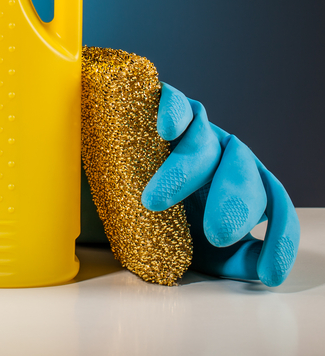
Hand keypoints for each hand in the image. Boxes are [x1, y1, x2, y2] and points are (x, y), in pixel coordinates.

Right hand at [141, 83, 299, 285]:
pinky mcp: (160, 107)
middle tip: (217, 233)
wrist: (97, 190)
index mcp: (234, 189)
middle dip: (234, 203)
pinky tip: (167, 130)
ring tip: (154, 201)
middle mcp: (219, 156)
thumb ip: (232, 259)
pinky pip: (174, 102)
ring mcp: (192, 129)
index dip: (278, 237)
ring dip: (184, 172)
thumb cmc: (149, 220)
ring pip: (205, 142)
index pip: (272, 205)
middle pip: (243, 172)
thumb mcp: (194, 250)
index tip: (269, 272)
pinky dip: (174, 112)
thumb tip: (260, 264)